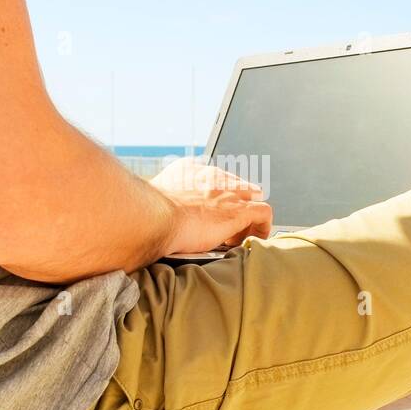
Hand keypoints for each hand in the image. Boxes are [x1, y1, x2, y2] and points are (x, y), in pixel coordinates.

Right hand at [150, 157, 272, 253]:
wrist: (153, 218)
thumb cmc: (146, 215)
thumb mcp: (151, 200)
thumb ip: (160, 202)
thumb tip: (156, 217)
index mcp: (188, 170)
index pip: (213, 179)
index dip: (215, 198)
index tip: (209, 213)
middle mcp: (211, 176)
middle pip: (236, 186)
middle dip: (235, 205)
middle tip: (226, 228)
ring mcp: (227, 192)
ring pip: (253, 198)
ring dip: (247, 219)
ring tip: (239, 237)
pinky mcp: (239, 210)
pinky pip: (264, 213)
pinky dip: (262, 226)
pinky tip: (254, 239)